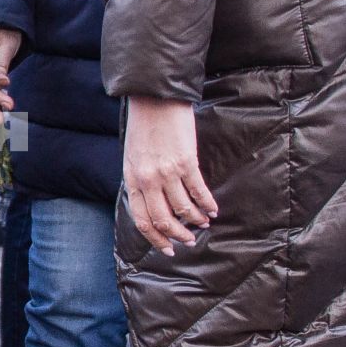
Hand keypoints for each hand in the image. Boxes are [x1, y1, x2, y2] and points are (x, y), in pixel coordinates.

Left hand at [122, 96, 218, 255]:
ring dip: (195, 220)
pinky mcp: (185, 162)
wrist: (154, 98)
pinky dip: (206, 203)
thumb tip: (153, 201)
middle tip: (189, 241)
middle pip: (162, 219)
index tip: (168, 248)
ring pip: (183, 209)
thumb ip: (141, 179)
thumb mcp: (133, 156)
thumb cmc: (144, 125)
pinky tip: (212, 208)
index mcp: (132, 179)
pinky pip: (198, 191)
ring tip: (203, 222)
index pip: (141, 219)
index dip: (156, 238)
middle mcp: (147, 179)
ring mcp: (166, 172)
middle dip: (178, 235)